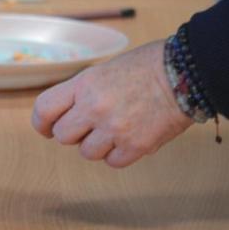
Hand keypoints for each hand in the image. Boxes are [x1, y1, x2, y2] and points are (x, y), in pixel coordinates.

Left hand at [31, 40, 193, 167]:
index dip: (42, 123)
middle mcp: (94, 107)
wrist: (186, 72)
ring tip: (115, 130)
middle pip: (63, 136)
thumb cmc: (146, 67)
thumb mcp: (103, 71)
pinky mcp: (136, 145)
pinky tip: (130, 139)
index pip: (44, 109)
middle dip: (74, 134)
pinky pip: (112, 162)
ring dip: (97, 146)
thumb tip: (66, 117)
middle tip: (91, 126)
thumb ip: (81, 93)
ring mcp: (114, 128)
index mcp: (83, 85)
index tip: (47, 129)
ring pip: (87, 153)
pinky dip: (119, 154)